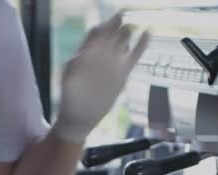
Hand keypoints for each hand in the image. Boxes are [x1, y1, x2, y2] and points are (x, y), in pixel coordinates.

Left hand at [54, 12, 149, 142]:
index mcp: (86, 52)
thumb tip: (81, 54)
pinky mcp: (123, 72)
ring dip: (128, 32)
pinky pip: (134, 56)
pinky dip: (141, 45)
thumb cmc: (71, 97)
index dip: (102, 27)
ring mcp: (112, 63)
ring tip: (133, 25)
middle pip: (110, 34)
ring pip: (122, 42)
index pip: (96, 33)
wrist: (81, 115)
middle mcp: (100, 55)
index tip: (106, 24)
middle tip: (123, 16)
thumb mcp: (69, 79)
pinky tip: (148, 32)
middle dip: (116, 25)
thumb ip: (76, 65)